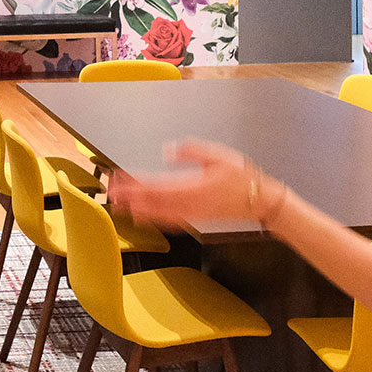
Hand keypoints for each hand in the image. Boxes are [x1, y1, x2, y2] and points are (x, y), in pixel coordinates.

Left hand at [105, 139, 284, 232]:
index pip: (156, 186)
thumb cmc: (242, 176)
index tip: (118, 181)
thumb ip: (192, 151)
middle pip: (152, 203)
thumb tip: (169, 149)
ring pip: (159, 215)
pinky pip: (170, 222)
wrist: (260, 200)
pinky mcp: (197, 219)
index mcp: (192, 187)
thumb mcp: (218, 156)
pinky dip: (154, 220)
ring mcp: (192, 214)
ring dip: (138, 210)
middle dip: (130, 199)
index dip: (134, 185)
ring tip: (120, 206)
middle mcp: (189, 204)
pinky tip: (144, 217)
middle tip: (111, 194)